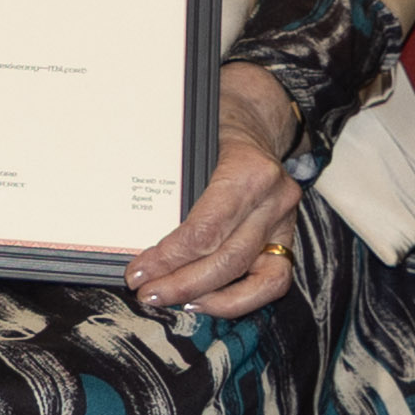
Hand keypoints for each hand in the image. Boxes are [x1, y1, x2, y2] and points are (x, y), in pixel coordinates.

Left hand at [129, 99, 307, 320]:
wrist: (254, 113)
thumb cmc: (213, 123)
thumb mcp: (187, 139)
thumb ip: (169, 182)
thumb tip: (127, 230)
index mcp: (248, 170)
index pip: (206, 229)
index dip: (169, 257)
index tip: (138, 271)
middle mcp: (274, 198)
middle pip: (229, 258)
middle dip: (183, 282)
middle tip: (147, 293)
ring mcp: (286, 220)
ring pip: (261, 279)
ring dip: (213, 298)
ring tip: (173, 301)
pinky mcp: (287, 236)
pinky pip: (273, 280)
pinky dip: (241, 298)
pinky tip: (206, 300)